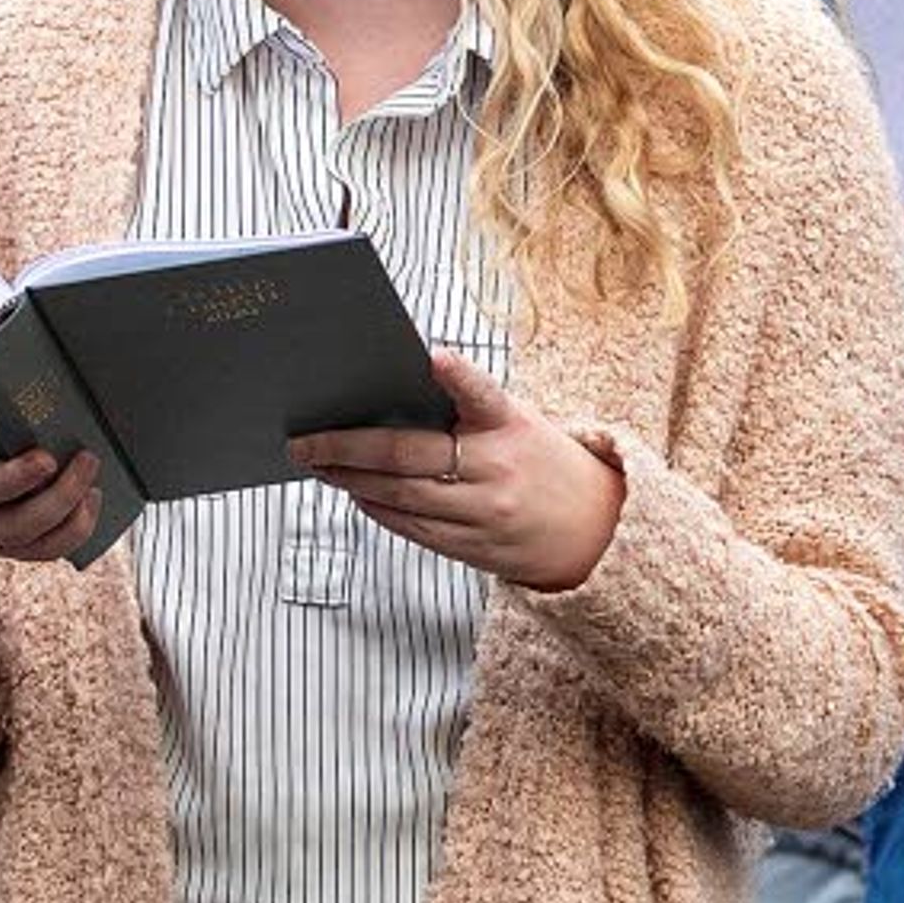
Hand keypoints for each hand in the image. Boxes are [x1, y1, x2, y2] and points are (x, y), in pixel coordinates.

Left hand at [288, 351, 626, 591]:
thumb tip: (394, 399)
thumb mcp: (521, 424)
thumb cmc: (544, 464)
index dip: (459, 375)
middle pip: (409, 456)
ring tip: (318, 465)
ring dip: (350, 479)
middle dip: (348, 447)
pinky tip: (354, 492)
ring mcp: (483, 514)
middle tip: (306, 440)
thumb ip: (467, 411)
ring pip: (400, 496)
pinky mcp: (474, 547)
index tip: (433, 355)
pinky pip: (412, 528)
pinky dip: (376, 509)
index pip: (483, 395)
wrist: (597, 532)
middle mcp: (496, 470)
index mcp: (512, 426)